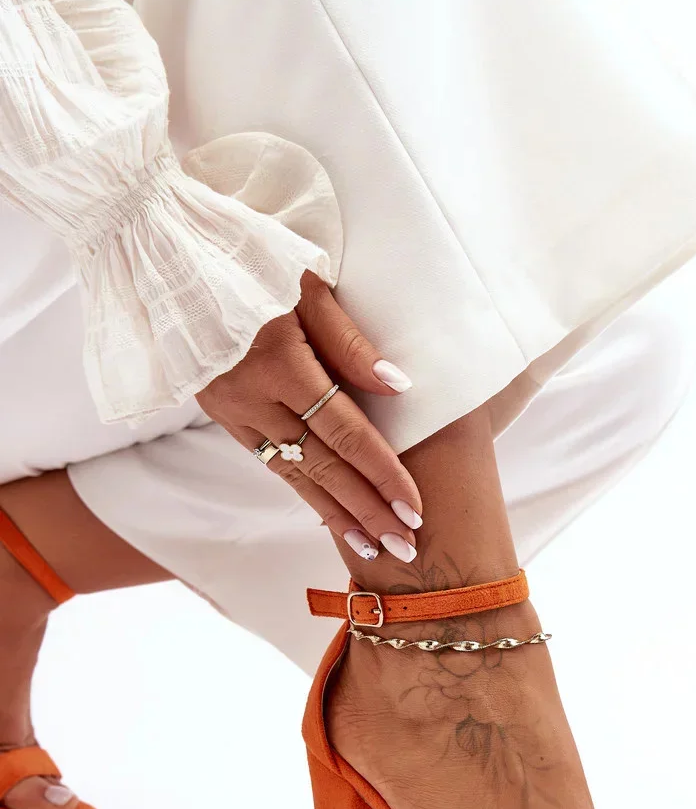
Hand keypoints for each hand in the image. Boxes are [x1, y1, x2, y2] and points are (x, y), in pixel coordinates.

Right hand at [195, 272, 422, 561]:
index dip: (382, 474)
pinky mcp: (223, 415)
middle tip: (405, 549)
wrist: (169, 259)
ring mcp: (231, 411)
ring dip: (337, 514)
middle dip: (366, 511)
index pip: (343, 433)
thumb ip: (350, 341)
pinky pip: (272, 462)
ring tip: (373, 548)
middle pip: (321, 467)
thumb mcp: (305, 286)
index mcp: (277, 362)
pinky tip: (332, 516)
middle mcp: (250, 397)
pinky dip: (306, 492)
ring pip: (293, 475)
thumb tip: (399, 387)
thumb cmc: (250, 260)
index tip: (413, 510)